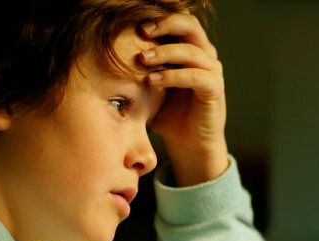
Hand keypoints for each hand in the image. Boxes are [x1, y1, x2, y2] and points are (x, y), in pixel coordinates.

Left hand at [140, 10, 227, 185]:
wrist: (189, 144)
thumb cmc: (168, 114)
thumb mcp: (150, 87)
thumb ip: (139, 69)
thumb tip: (103, 54)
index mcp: (191, 49)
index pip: (177, 22)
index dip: (157, 18)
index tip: (131, 24)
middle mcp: (205, 55)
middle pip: (190, 24)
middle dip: (164, 24)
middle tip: (141, 31)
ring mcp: (212, 71)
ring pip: (191, 50)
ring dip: (165, 51)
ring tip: (143, 59)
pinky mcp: (215, 89)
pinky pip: (195, 75)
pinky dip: (173, 76)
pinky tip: (153, 81)